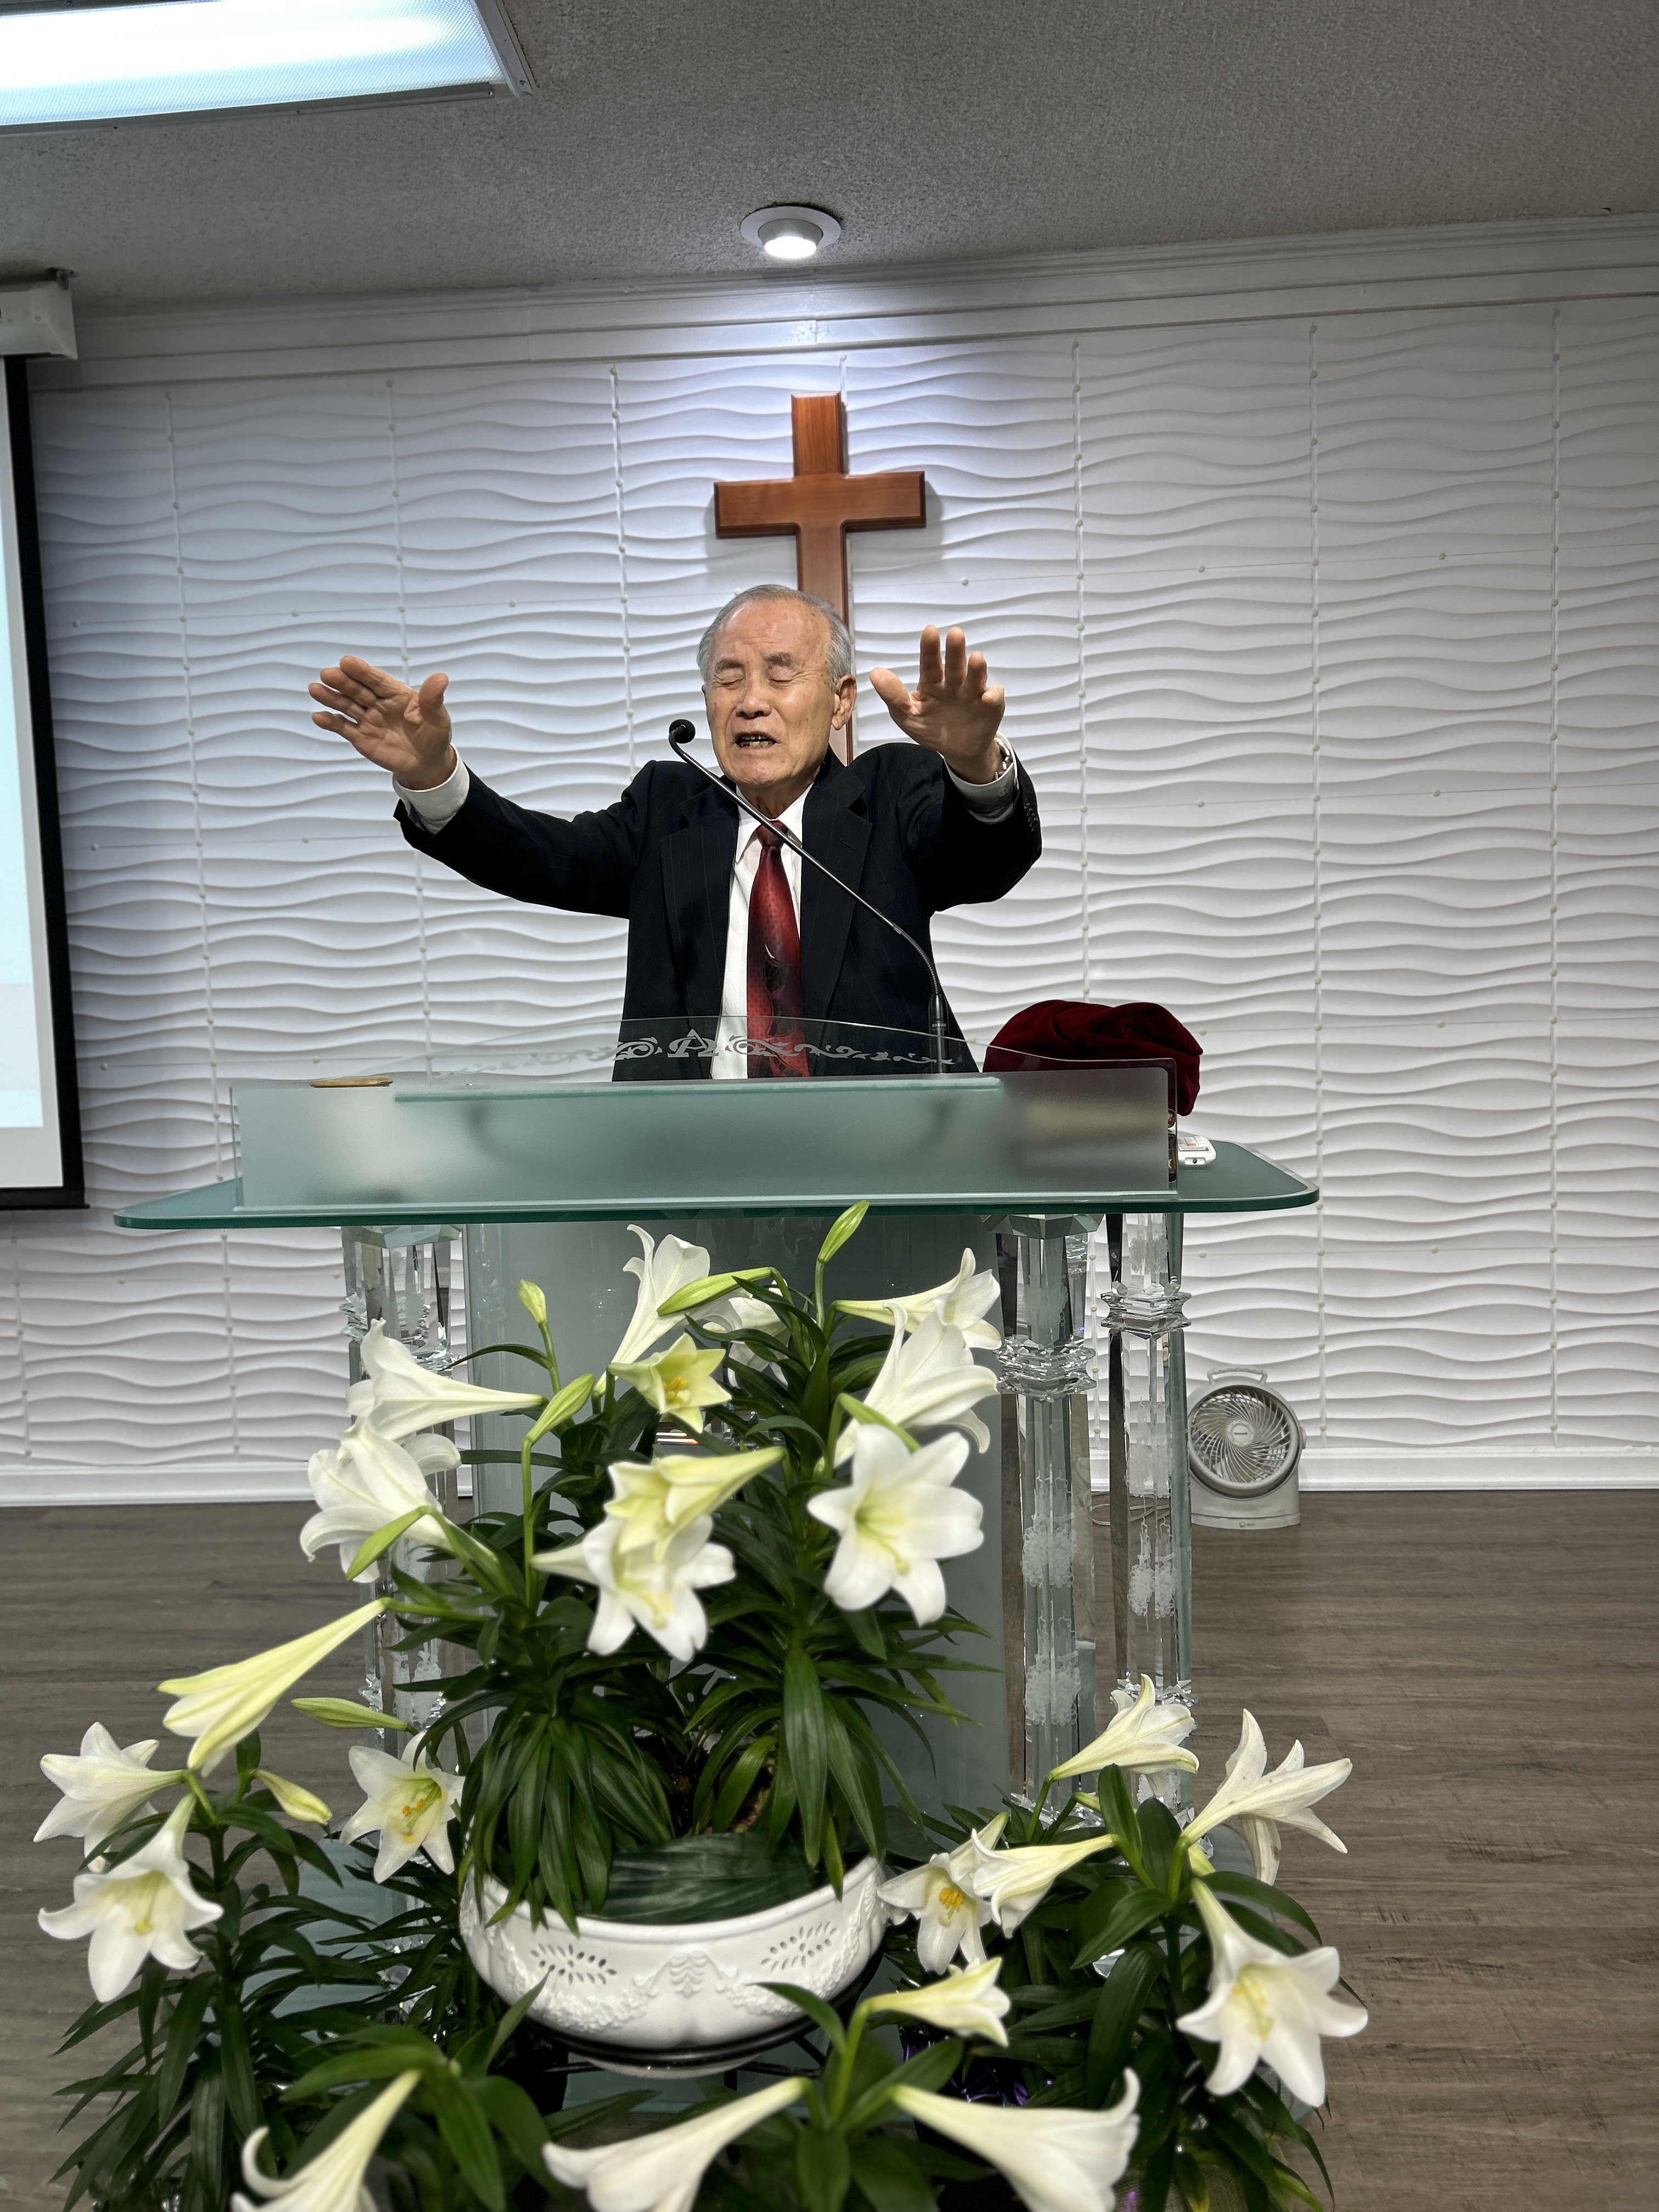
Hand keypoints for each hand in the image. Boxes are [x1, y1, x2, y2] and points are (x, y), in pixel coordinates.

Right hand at [309, 656, 454, 788]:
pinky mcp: (360, 736)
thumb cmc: (433, 735)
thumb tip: (441, 678)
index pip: (377, 680)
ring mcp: (368, 719)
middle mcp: (379, 703)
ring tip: (315, 689)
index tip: (347, 662)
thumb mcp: (437, 718)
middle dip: (342, 682)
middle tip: (327, 674)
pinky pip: (344, 727)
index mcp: (396, 693)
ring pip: (347, 705)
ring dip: (331, 697)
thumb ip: (433, 699)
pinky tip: (318, 716)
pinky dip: (331, 722)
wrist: (427, 764)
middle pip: (358, 690)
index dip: (363, 671)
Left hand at [868, 625, 1006, 782]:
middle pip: (955, 665)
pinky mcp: (991, 706)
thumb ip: (894, 696)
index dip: (930, 648)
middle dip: (955, 650)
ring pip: (975, 677)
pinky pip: (994, 697)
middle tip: (955, 634)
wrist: (956, 751)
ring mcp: (973, 693)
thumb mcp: (907, 716)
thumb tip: (875, 673)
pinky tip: (986, 697)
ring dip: (976, 668)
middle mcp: (954, 683)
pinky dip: (993, 695)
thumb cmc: (930, 728)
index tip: (930, 630)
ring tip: (976, 658)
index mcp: (933, 683)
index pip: (930, 663)